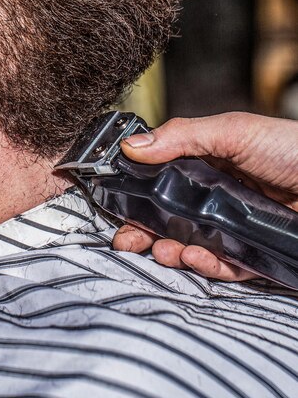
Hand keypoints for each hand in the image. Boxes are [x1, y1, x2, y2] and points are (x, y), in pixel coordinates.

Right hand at [112, 112, 297, 280]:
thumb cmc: (293, 148)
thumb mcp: (232, 131)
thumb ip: (181, 137)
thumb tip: (133, 145)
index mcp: (206, 164)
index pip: (159, 181)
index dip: (136, 195)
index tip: (116, 206)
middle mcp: (217, 196)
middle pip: (169, 218)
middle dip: (144, 231)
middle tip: (127, 239)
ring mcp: (234, 226)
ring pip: (191, 245)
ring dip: (170, 251)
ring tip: (163, 250)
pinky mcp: (254, 252)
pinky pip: (223, 265)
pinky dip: (205, 266)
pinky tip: (195, 257)